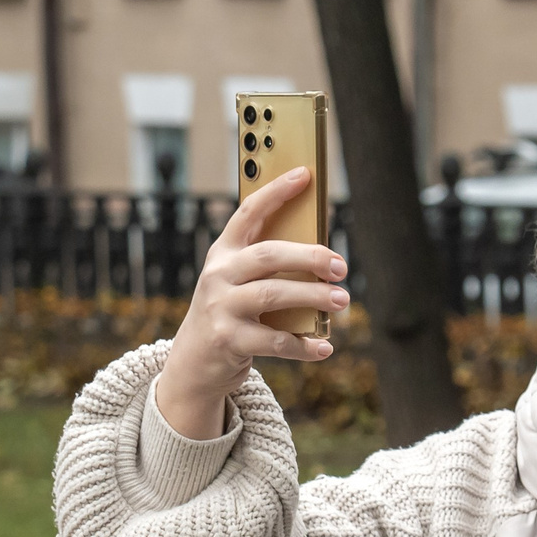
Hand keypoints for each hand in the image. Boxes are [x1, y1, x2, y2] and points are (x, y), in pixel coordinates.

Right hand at [153, 167, 347, 440]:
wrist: (194, 362)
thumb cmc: (232, 313)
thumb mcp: (241, 282)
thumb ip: (271, 267)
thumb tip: (326, 256)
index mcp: (224, 253)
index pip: (248, 213)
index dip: (276, 192)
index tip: (305, 174)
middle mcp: (218, 275)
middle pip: (268, 255)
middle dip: (309, 257)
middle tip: (341, 267)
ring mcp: (220, 307)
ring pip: (273, 295)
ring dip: (313, 297)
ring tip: (342, 300)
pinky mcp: (228, 340)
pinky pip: (275, 341)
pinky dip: (304, 345)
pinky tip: (324, 346)